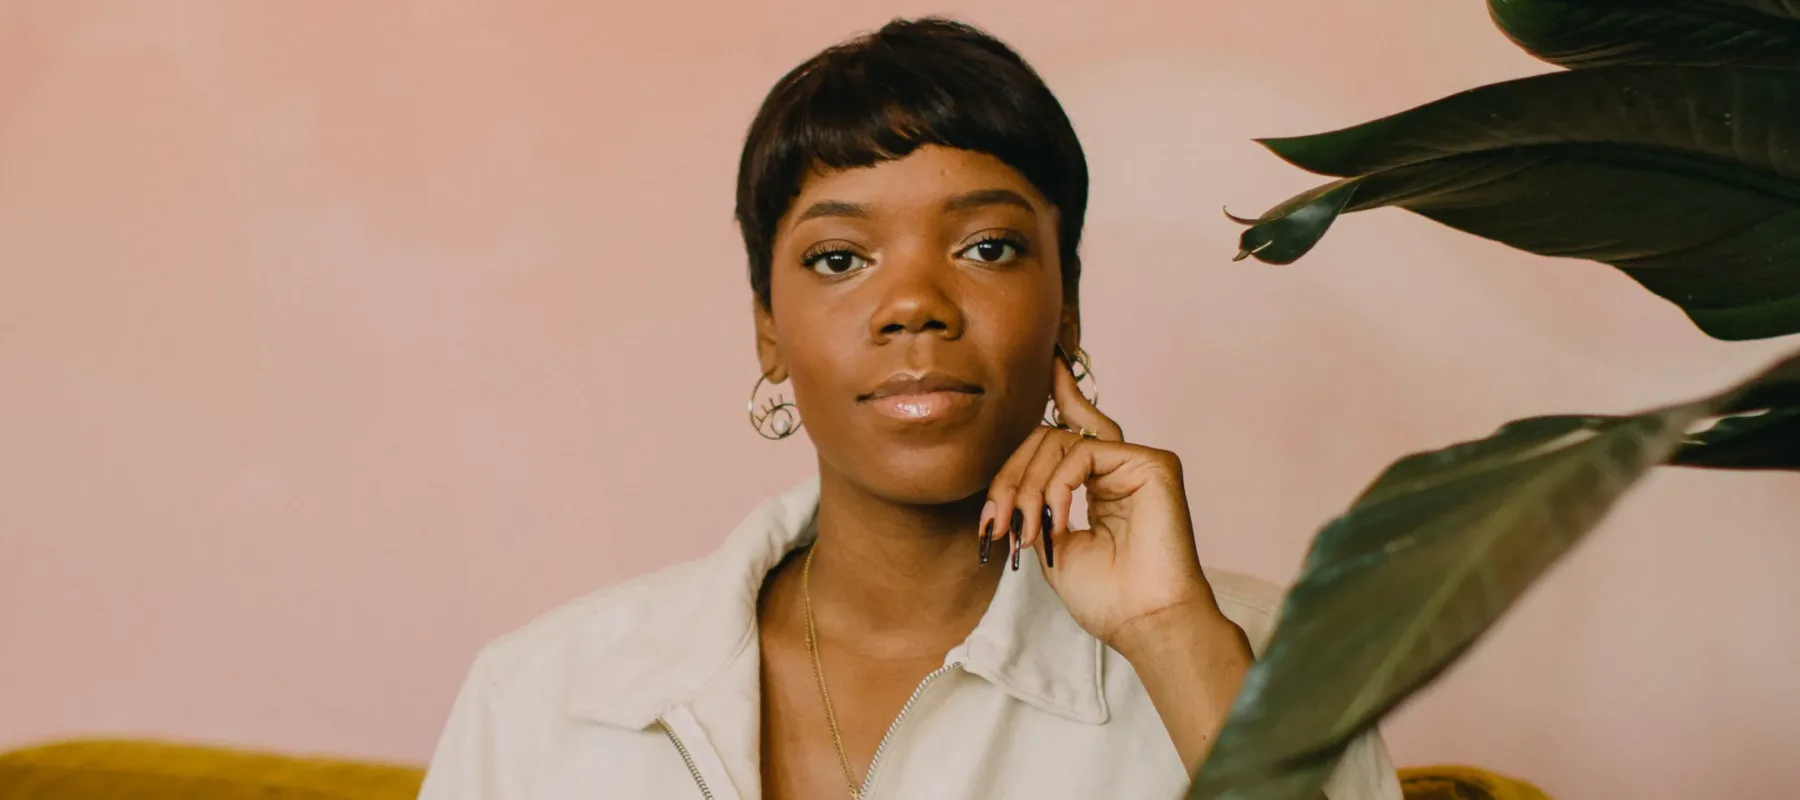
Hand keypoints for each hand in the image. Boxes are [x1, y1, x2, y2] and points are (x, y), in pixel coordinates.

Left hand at [978, 350, 1228, 650]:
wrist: (1143, 622)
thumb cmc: (1106, 596)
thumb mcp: (1052, 543)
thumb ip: (1037, 502)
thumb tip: (1016, 480)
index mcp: (1101, 482)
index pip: (1073, 428)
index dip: (1061, 393)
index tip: (1047, 362)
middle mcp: (1121, 466)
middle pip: (1047, 438)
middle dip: (1010, 477)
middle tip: (996, 524)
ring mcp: (1138, 462)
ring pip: (1059, 442)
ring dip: (1028, 489)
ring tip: (1023, 531)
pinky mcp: (1153, 463)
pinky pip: (1083, 452)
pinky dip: (1058, 484)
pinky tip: (1055, 516)